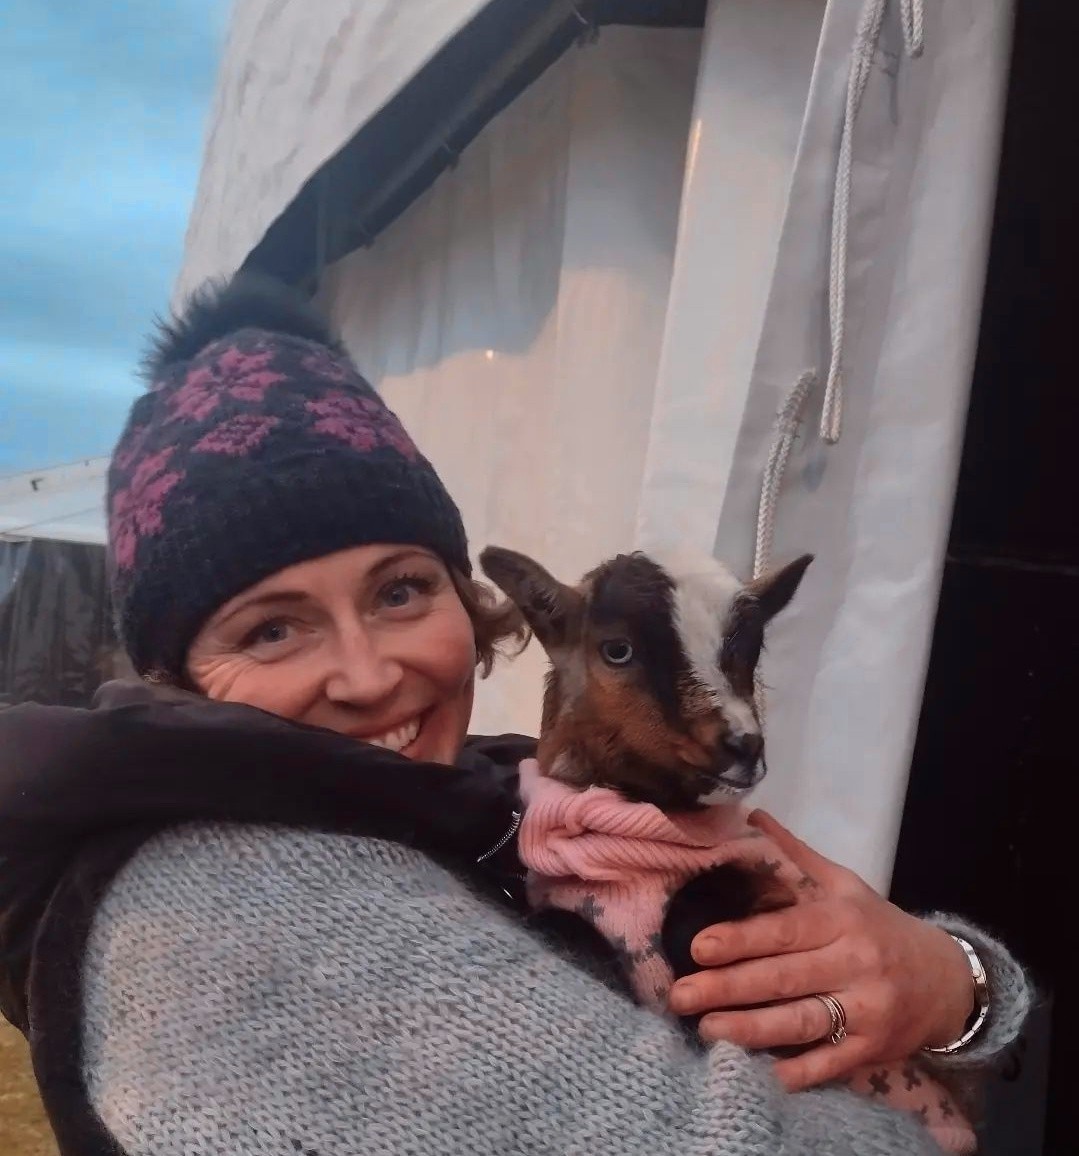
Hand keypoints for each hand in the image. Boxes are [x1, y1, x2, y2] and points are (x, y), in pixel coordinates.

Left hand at [666, 810, 974, 1090]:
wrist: (948, 980)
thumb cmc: (879, 927)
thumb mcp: (844, 884)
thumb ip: (795, 855)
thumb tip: (753, 816)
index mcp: (842, 919)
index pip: (784, 931)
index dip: (740, 939)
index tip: (698, 947)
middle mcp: (855, 964)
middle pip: (783, 979)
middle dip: (727, 988)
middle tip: (680, 995)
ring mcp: (867, 1010)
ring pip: (800, 1023)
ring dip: (749, 1030)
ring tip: (705, 1028)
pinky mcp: (875, 1050)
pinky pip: (830, 1063)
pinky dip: (798, 1072)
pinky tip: (762, 1072)